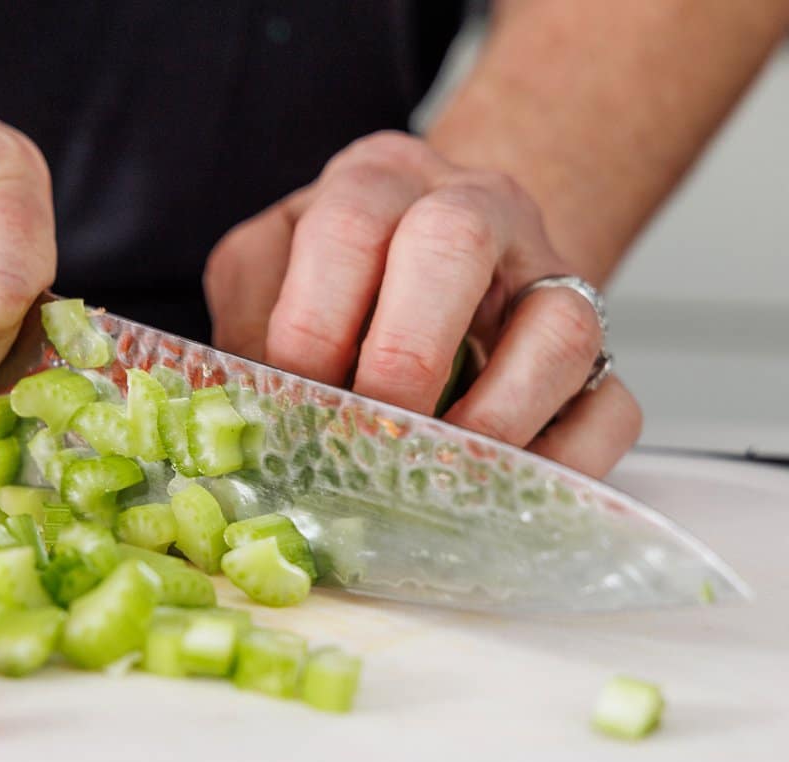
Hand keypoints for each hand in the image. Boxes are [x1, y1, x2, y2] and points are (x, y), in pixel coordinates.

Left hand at [205, 132, 639, 477]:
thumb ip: (250, 319)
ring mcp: (549, 279)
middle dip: (403, 354)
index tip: (290, 402)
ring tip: (432, 476)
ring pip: (559, 329)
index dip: (313, 325)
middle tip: (365, 430)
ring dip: (490, 418)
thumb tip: (238, 410)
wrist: (445, 259)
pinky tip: (498, 493)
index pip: (348, 226)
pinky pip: (609, 411)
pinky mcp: (601, 355)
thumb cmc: (342, 277)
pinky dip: (559, 467)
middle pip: (457, 244)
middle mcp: (475, 208)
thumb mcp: (272, 270)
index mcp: (377, 181)